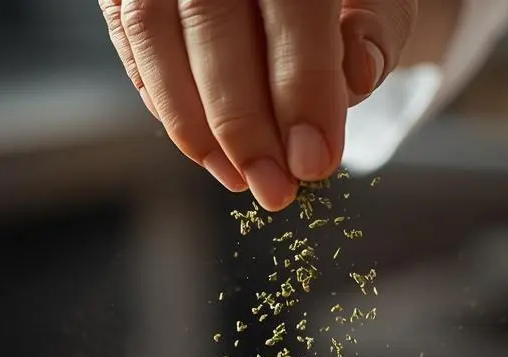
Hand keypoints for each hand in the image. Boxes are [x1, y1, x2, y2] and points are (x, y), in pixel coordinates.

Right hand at [100, 0, 418, 210]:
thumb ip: (377, 31)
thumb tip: (358, 75)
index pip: (293, 5)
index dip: (301, 86)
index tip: (314, 161)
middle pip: (214, 20)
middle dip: (242, 121)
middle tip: (274, 188)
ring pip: (154, 31)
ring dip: (194, 122)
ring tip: (238, 178)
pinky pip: (130, 38)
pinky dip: (162, 99)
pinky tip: (204, 147)